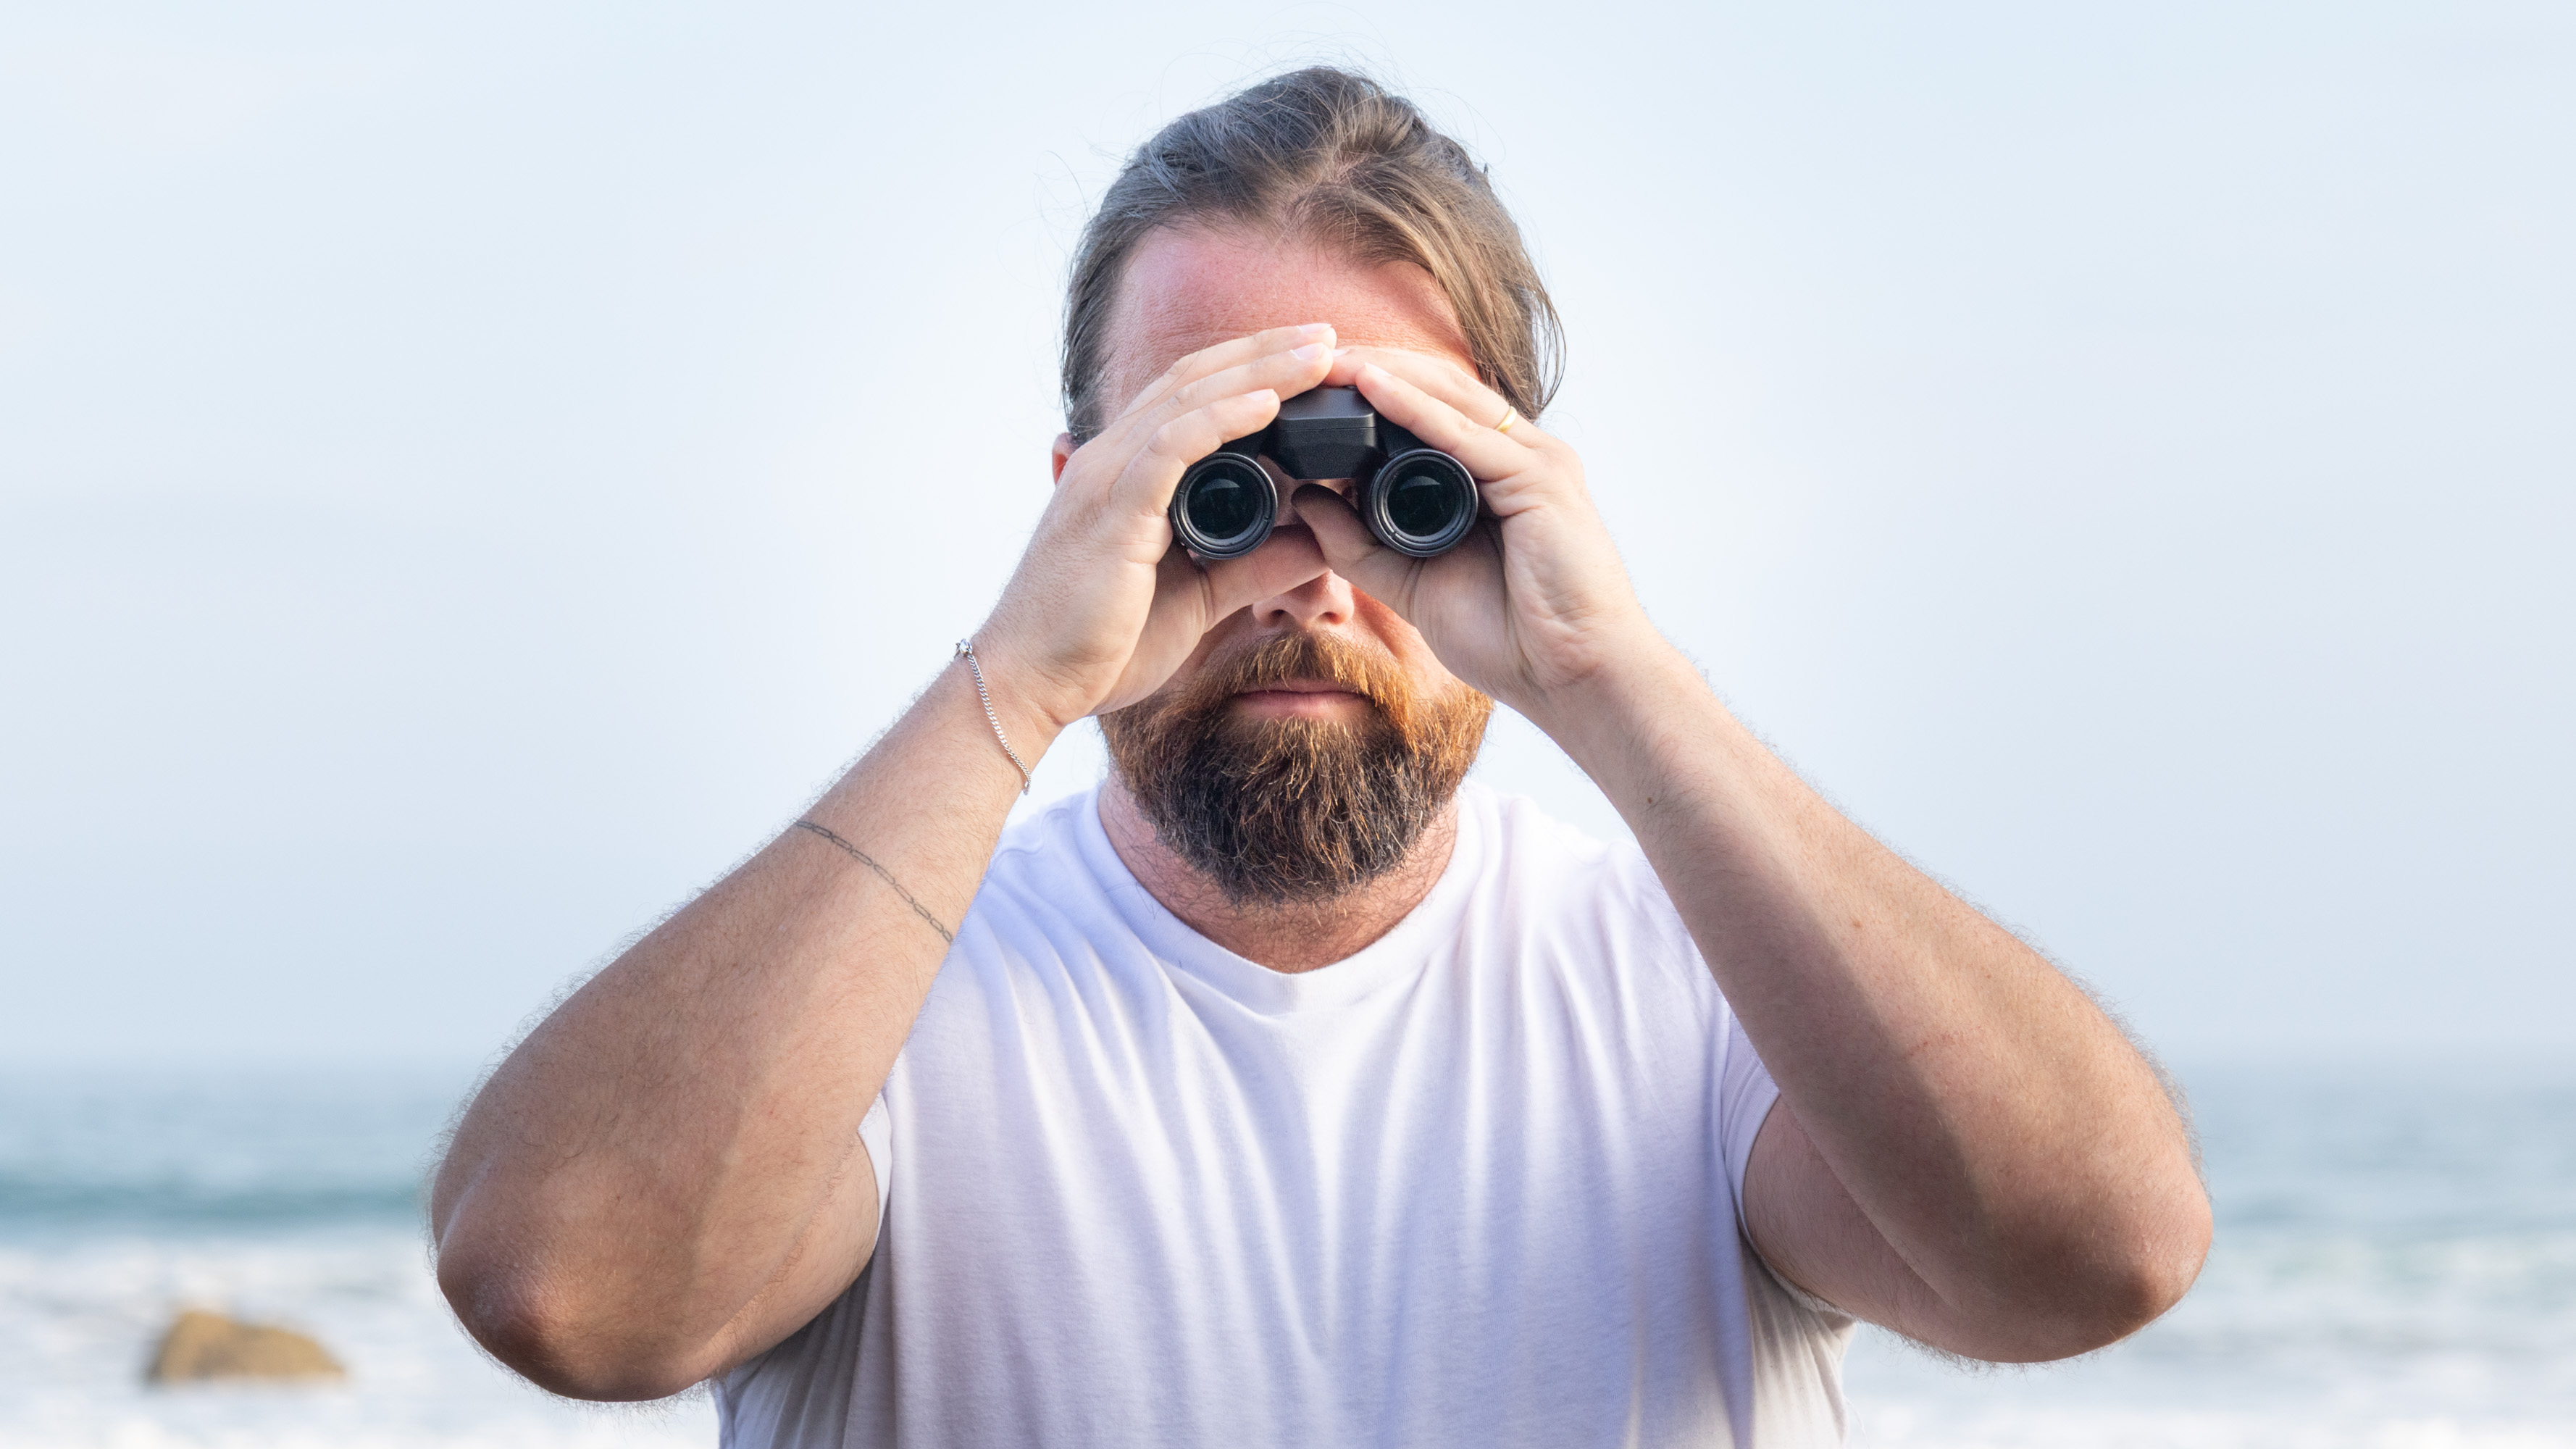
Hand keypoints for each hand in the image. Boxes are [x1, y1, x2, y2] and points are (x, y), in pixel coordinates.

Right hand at [975, 324, 1341, 739]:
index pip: (1193, 397)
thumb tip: (1318, 545)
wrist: (1032, 684)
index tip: (1312, 359)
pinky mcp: (1113, 510)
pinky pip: (1173, 446)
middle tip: (1329, 333)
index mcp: (1128, 474)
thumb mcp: (1200, 597)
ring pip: (1191, 400)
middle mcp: (1113, 460)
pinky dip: (1222, 418)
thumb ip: (1255, 565)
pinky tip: (1267, 402)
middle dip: (1266, 352)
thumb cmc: (1100, 644)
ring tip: (1317, 352)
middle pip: (1196, 380)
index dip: (1251, 369)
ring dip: (1259, 371)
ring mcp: (1109, 478)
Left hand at [1291, 348, 1665, 719]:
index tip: (1305, 388)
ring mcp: (1534, 460)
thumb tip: (1305, 500)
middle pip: (1436, 388)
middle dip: (1369, 367)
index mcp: (1491, 474)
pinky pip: (1464, 434)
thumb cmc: (1510, 639)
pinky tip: (1369, 388)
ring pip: (1449, 395)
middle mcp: (1516, 456)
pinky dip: (1413, 407)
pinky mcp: (1541, 477)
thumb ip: (1358, 544)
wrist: (1573, 680)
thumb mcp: (1410, 583)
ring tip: (1325, 360)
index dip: (1368, 391)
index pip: (1425, 409)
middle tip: (1304, 358)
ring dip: (1383, 373)